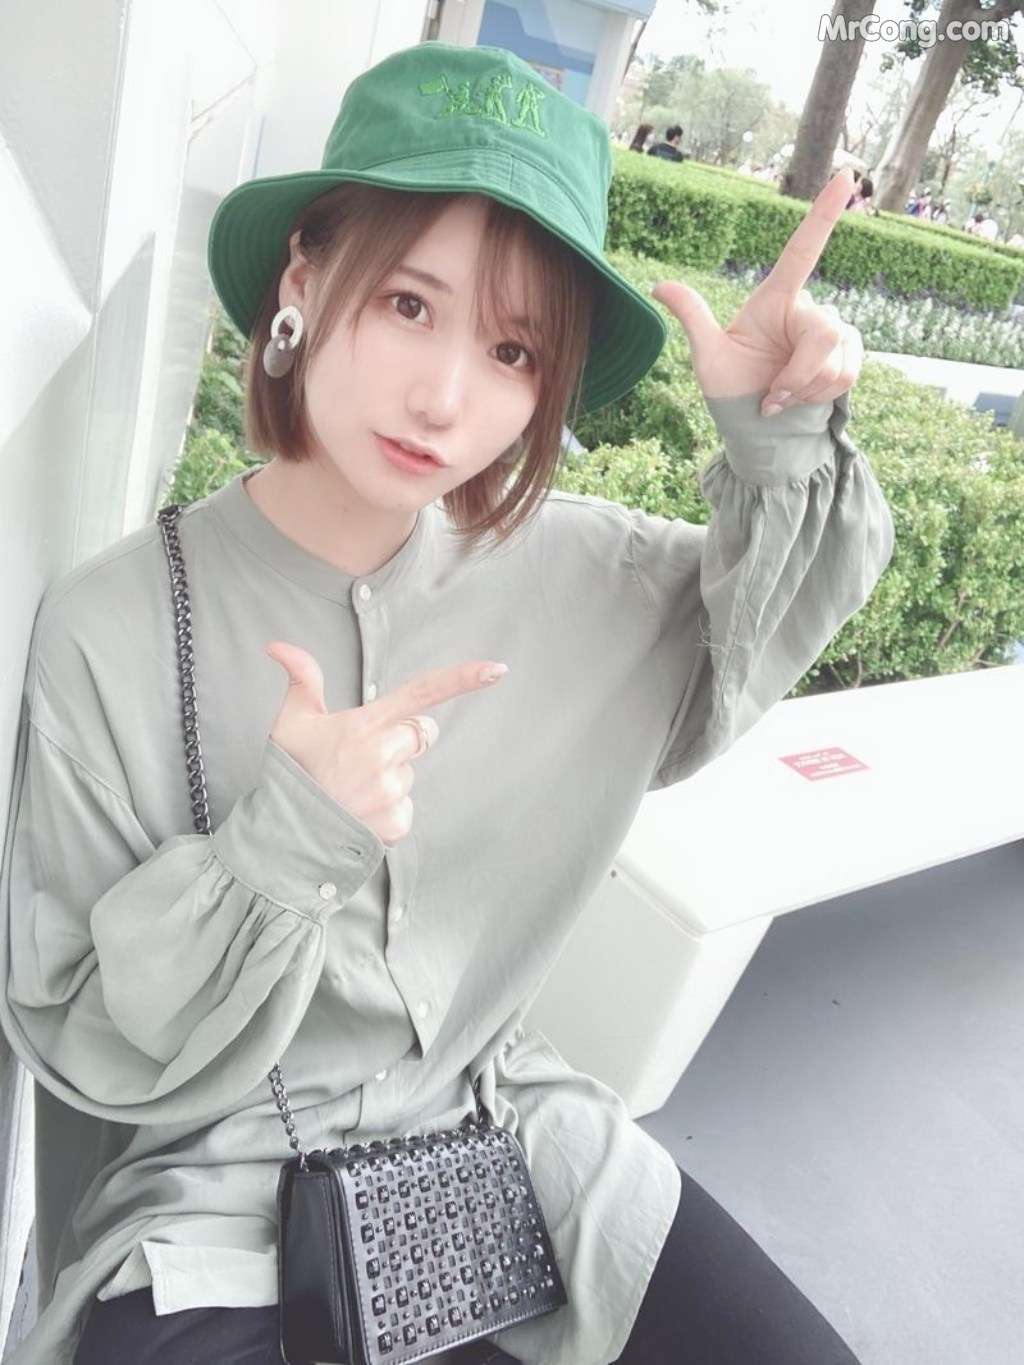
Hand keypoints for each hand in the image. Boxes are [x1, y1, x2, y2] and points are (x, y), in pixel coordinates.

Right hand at [265, 642, 507, 846]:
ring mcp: (391, 791)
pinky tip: (360, 812)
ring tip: (353, 788)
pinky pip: (406, 807)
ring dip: (390, 777)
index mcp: (365, 725)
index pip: (422, 693)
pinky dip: (387, 810)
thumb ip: (301, 679)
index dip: (462, 679)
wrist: (283, 834)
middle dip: (403, 740)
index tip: (497, 669)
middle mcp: (383, 755)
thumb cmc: (292, 773)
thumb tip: (276, 644)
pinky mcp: (396, 822)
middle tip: (362, 755)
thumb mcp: (292, 722)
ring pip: (411, 772)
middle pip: (422, 734)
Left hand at [650, 169, 863, 415]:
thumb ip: (693, 317)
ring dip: (806, 388)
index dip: (823, 214)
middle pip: (824, 333)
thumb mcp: (707, 356)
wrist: (755, 423)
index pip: (802, 250)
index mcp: (775, 298)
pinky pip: (848, 374)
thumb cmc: (729, 388)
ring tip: (782, 396)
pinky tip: (801, 400)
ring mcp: (833, 331)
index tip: (845, 176)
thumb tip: (657, 284)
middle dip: (799, 374)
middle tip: (773, 394)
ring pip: (836, 360)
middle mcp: (807, 309)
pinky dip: (820, 395)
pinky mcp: (849, 354)